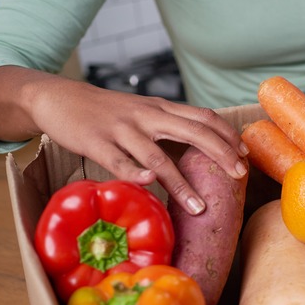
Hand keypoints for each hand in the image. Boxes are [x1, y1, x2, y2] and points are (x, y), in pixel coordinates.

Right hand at [0, 67, 246, 214]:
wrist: (59, 97)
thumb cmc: (108, 111)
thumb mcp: (145, 110)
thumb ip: (172, 124)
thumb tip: (205, 146)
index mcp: (162, 108)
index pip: (204, 117)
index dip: (227, 135)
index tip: (245, 155)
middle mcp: (147, 116)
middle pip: (193, 132)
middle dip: (220, 154)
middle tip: (239, 176)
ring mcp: (122, 129)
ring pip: (158, 157)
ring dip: (181, 184)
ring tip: (199, 208)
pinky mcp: (97, 142)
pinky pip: (119, 162)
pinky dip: (135, 174)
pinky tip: (150, 184)